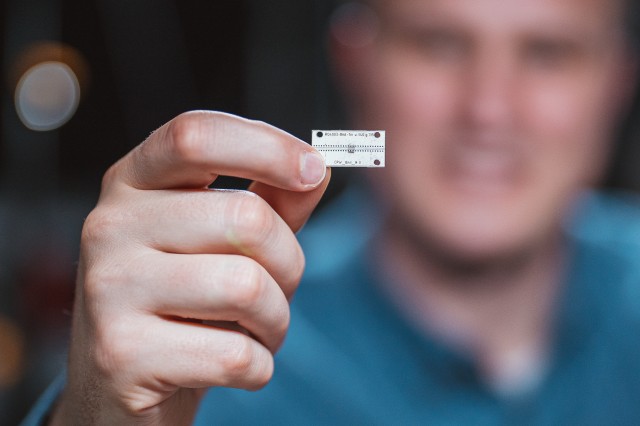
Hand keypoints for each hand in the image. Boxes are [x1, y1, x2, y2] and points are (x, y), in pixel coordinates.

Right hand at [50, 111, 329, 424]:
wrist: (122, 384)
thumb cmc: (184, 302)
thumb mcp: (221, 240)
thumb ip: (269, 200)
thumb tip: (318, 168)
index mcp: (133, 183)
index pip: (196, 136)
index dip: (266, 146)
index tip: (314, 170)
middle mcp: (109, 226)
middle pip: (245, 218)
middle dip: (288, 263)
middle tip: (276, 289)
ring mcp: (108, 290)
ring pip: (246, 288)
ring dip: (275, 320)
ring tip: (254, 329)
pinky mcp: (120, 355)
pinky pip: (235, 356)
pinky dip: (257, 366)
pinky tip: (230, 363)